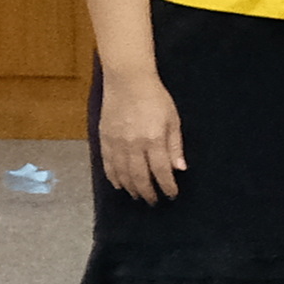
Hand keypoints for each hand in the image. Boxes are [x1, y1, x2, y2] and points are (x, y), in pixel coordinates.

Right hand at [95, 75, 186, 202]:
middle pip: (140, 177)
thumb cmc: (156, 98)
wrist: (127, 81)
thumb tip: (180, 169)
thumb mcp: (173, 120)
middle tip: (153, 201)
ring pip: (122, 174)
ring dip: (130, 188)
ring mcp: (116, 143)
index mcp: (153, 139)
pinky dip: (113, 177)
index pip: (161, 171)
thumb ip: (175, 145)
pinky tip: (119, 185)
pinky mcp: (104, 139)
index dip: (167, 186)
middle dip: (148, 192)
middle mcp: (133, 145)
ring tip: (138, 196)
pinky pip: (107, 164)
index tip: (171, 195)